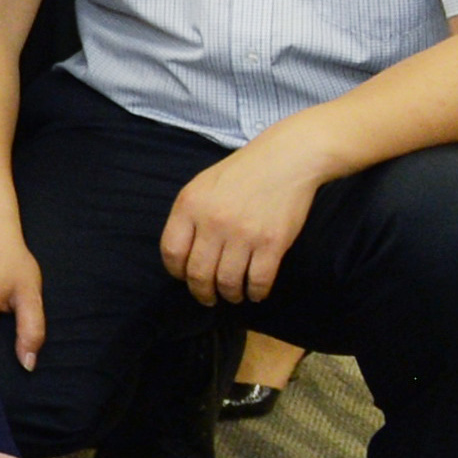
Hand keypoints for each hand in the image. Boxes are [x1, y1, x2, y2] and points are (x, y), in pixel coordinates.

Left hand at [160, 138, 322, 308]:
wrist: (285, 159)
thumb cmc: (241, 173)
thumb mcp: (202, 186)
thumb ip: (189, 217)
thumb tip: (182, 254)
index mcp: (190, 205)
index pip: (172, 252)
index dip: (177, 272)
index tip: (184, 278)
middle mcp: (213, 222)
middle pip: (198, 274)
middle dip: (202, 292)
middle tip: (208, 297)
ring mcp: (243, 234)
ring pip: (228, 282)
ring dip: (230, 295)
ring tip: (233, 295)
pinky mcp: (272, 243)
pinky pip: (259, 281)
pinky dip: (256, 293)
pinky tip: (255, 292)